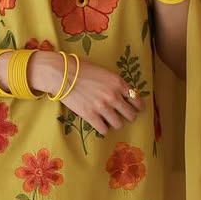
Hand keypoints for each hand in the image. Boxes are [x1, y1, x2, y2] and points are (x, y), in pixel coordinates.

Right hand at [27, 50, 142, 134]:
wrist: (62, 74)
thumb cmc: (81, 69)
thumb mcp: (104, 72)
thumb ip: (115, 83)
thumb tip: (123, 93)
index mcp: (118, 83)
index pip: (136, 99)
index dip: (138, 106)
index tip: (137, 109)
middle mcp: (113, 96)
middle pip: (130, 114)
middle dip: (128, 116)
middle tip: (123, 116)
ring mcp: (103, 107)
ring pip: (118, 124)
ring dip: (115, 123)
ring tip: (110, 120)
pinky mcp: (91, 116)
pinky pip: (104, 130)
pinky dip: (103, 128)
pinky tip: (100, 124)